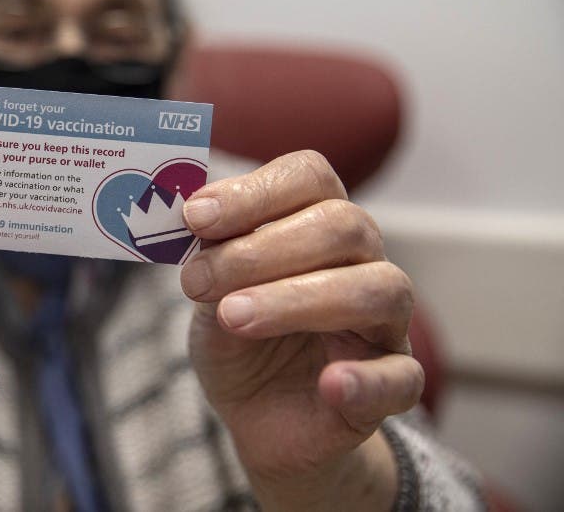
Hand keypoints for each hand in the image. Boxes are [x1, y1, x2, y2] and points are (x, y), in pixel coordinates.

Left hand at [181, 151, 421, 509]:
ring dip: (297, 300)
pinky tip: (328, 384)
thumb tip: (190, 218)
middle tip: (197, 281)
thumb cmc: (237, 335)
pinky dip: (366, 380)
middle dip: (260, 250)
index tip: (195, 217)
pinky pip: (401, 378)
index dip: (254, 191)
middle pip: (342, 226)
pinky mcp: (393, 384)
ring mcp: (385, 322)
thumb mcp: (210, 291)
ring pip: (375, 290)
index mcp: (317, 221)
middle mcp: (362, 260)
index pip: (309, 177)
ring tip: (233, 317)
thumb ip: (208, 256)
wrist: (257, 413)